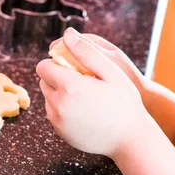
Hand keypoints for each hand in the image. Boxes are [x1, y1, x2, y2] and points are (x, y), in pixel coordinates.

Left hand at [37, 29, 150, 157]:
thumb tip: (67, 34)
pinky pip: (53, 114)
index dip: (58, 62)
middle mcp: (58, 106)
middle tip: (83, 80)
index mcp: (70, 88)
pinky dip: (63, 109)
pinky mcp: (60, 133)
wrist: (130, 140)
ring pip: (47, 97)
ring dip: (60, 92)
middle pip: (44, 81)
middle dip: (58, 77)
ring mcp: (58, 122)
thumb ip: (86, 52)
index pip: (43, 66)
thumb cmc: (125, 103)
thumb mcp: (111, 72)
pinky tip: (84, 110)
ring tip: (85, 96)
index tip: (75, 66)